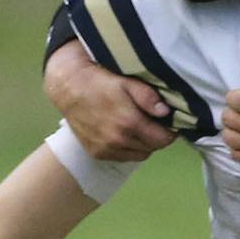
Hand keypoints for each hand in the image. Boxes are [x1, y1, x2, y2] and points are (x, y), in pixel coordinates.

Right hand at [44, 42, 174, 161]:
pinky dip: (128, 148)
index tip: (168, 124)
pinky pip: (123, 157)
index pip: (163, 139)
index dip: (169, 132)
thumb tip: (166, 112)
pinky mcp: (97, 153)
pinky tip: (123, 134)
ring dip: (143, 144)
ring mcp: (106, 149)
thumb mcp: (127, 82)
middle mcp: (118, 140)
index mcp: (129, 122)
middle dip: (157, 137)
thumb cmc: (100, 82)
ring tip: (139, 128)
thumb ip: (148, 97)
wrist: (70, 89)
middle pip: (152, 148)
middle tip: (153, 123)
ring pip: (139, 155)